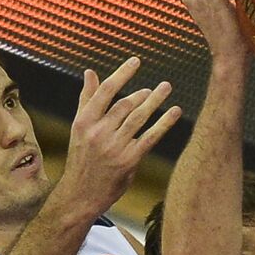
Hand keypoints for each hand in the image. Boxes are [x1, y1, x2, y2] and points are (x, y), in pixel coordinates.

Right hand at [61, 56, 180, 216]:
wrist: (81, 193)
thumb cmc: (83, 157)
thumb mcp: (79, 128)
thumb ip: (87, 99)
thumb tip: (90, 72)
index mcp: (84, 121)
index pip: (106, 91)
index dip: (122, 74)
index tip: (136, 61)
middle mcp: (98, 132)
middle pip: (125, 104)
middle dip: (143, 93)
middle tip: (158, 87)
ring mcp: (114, 146)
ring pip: (139, 118)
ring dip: (155, 101)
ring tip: (166, 88)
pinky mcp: (129, 160)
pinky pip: (150, 137)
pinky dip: (164, 123)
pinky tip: (175, 111)